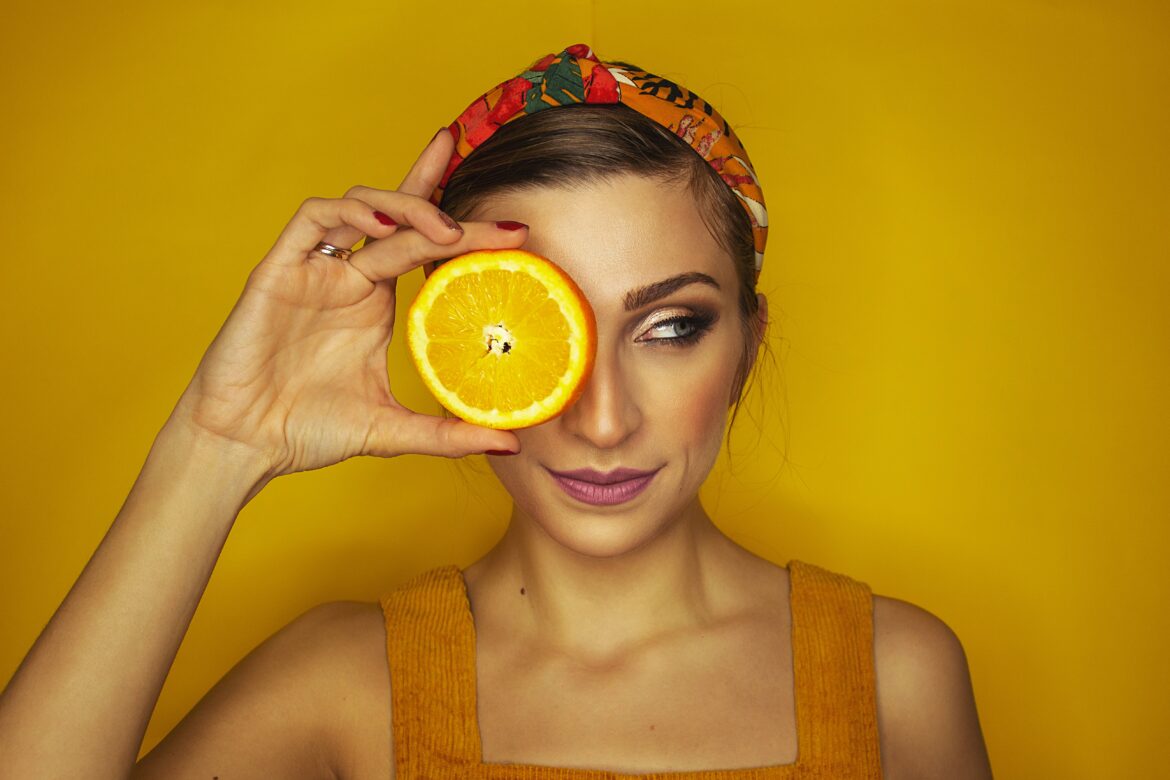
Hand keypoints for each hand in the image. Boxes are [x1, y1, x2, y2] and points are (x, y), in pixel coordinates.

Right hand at [169, 129, 523, 480]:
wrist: (244, 445)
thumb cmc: (309, 431)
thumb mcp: (392, 429)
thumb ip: (448, 434)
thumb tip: (511, 441)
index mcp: (375, 301)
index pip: (422, 244)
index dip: (461, 224)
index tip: (516, 232)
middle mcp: (348, 277)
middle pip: (400, 216)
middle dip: (445, 199)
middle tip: (501, 218)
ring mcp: (314, 270)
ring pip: (360, 206)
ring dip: (404, 206)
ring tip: (443, 230)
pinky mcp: (278, 270)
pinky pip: (312, 219)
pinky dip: (349, 214)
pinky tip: (382, 229)